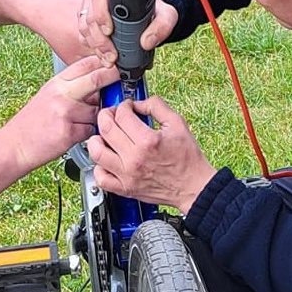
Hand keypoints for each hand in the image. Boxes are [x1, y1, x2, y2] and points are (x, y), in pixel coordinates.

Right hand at [4, 55, 119, 168]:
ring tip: (77, 122)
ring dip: (95, 117)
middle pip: (97, 78)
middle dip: (114, 78)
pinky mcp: (69, 131)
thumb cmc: (33, 122)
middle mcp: (61, 94)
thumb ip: (74, 88)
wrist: (16, 145)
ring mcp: (65, 112)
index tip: (116, 65)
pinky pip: (91, 129)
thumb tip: (100, 85)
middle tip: (123, 81)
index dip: (105, 62)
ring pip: (97, 109)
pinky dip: (88, 133)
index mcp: (57, 82)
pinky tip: (73, 134)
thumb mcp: (50, 96)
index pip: (86, 63)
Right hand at [76, 0, 178, 65]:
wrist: (149, 17)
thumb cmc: (155, 11)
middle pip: (91, 16)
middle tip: (112, 55)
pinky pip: (85, 35)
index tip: (109, 31)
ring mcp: (93, 10)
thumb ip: (162, 26)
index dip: (102, 13)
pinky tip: (105, 56)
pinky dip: (95, 48)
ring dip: (97, 47)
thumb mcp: (166, 15)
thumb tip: (147, 42)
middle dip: (100, 39)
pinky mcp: (91, 23)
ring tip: (110, 59)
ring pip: (86, 28)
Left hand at [86, 95, 215, 210]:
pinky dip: (99, 167)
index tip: (127, 107)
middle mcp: (135, 158)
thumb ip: (157, 107)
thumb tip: (139, 103)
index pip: (122, 115)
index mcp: (148, 141)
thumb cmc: (188, 158)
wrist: (194, 187)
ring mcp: (127, 175)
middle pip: (105, 129)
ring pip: (97, 153)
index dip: (123, 105)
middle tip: (113, 116)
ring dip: (97, 139)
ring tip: (105, 136)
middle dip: (106, 116)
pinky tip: (107, 160)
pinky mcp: (125, 189)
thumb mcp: (178, 124)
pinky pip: (101, 178)